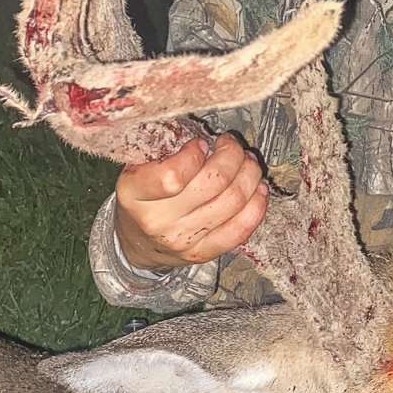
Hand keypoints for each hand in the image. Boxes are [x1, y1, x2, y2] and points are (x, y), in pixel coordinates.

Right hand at [114, 134, 268, 270]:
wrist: (136, 242)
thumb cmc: (142, 197)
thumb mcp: (138, 169)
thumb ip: (165, 152)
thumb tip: (208, 139)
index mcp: (134, 194)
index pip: (173, 176)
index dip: (195, 155)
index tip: (201, 144)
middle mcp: (157, 221)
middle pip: (213, 183)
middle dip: (232, 155)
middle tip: (231, 146)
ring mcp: (182, 240)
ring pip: (233, 201)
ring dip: (249, 175)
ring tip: (247, 162)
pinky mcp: (203, 253)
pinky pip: (241, 229)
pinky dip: (256, 205)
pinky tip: (257, 189)